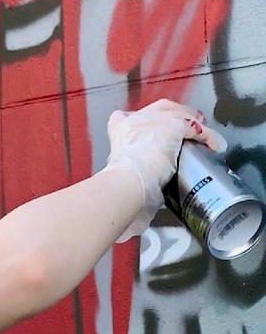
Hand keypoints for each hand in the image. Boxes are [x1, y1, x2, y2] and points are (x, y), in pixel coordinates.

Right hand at [105, 99, 227, 240]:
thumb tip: (133, 224)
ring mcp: (155, 119)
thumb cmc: (121, 186)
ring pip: (179, 114)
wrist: (129, 180)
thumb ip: (130, 187)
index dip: (140, 124)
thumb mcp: (121, 181)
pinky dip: (208, 136)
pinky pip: (196, 128)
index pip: (124, 118)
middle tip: (184, 127)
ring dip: (193, 124)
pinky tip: (215, 145)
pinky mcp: (174, 125)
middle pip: (158, 110)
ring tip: (204, 134)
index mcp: (118, 131)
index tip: (148, 133)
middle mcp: (135, 119)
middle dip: (172, 116)